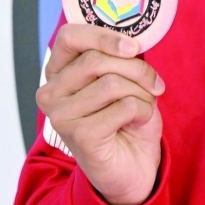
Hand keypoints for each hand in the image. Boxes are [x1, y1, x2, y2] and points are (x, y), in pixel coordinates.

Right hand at [37, 24, 164, 204]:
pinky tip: (138, 122)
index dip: (104, 36)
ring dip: (141, 93)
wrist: (133, 168)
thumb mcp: (124, 79)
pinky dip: (142, 110)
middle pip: (97, 59)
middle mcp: (50, 93)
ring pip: (112, 82)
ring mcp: (60, 116)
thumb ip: (119, 58)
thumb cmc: (126, 119)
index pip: (70, 36)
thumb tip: (131, 41)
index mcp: (57, 73)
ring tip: (143, 106)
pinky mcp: (79, 136)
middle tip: (154, 84)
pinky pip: (123, 106)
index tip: (134, 47)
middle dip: (136, 69)